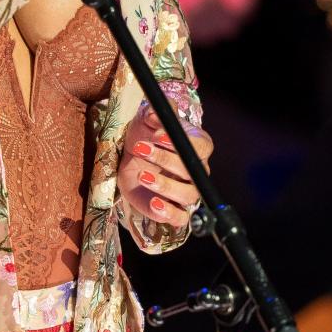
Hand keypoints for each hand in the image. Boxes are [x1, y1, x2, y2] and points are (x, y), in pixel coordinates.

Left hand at [119, 102, 213, 225]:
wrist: (130, 157)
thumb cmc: (145, 136)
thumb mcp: (147, 119)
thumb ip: (154, 113)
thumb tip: (153, 113)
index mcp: (197, 147)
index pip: (201, 147)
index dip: (181, 143)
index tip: (158, 136)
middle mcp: (196, 171)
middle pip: (191, 171)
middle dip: (165, 160)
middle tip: (141, 149)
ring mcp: (187, 192)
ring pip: (188, 195)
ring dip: (164, 186)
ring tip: (141, 175)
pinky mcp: (172, 210)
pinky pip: (180, 218)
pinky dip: (169, 213)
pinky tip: (154, 203)